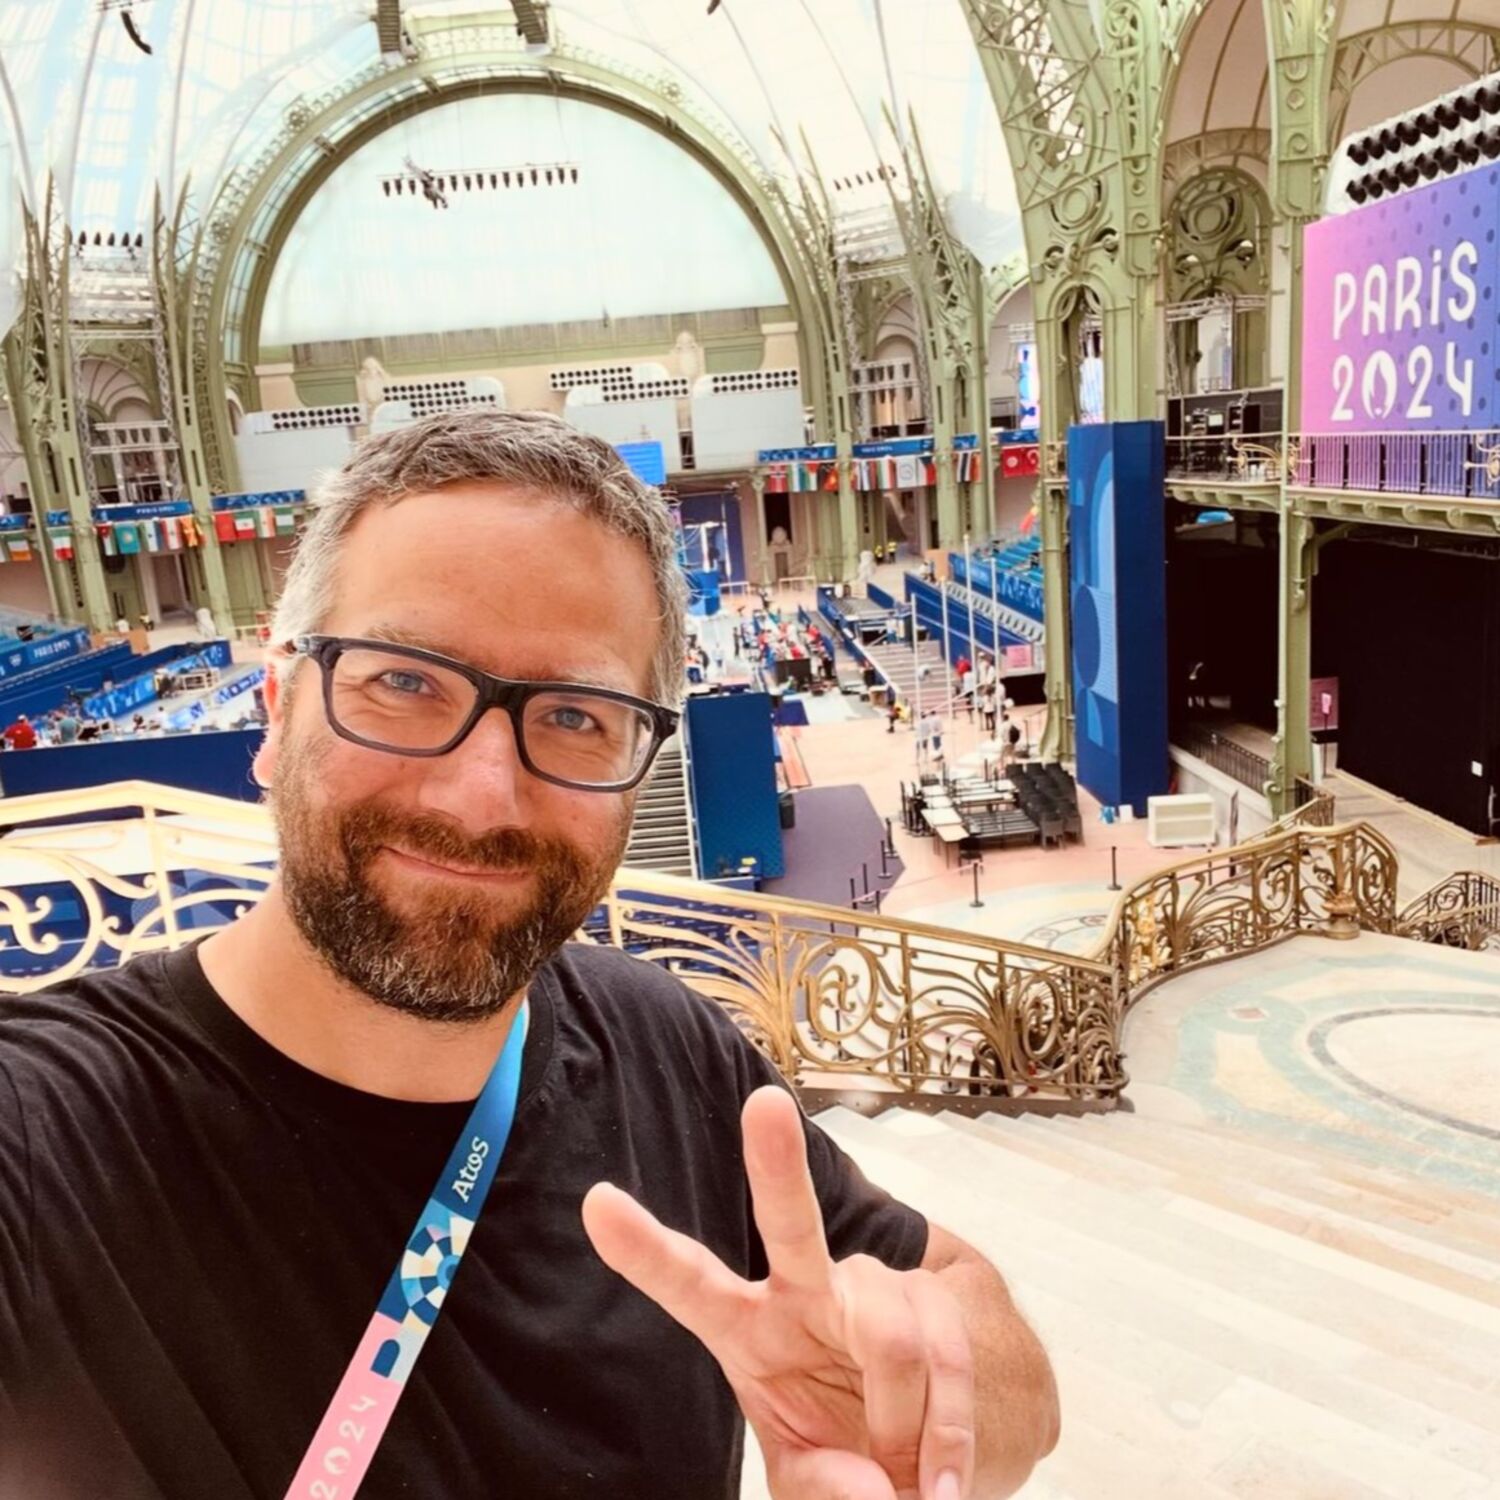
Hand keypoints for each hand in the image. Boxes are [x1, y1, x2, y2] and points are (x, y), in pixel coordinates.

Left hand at [582, 1086, 972, 1499]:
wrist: (932, 1453)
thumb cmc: (848, 1458)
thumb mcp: (812, 1485)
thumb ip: (823, 1490)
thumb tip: (872, 1488)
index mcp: (748, 1329)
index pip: (689, 1285)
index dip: (642, 1248)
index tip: (596, 1203)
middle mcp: (805, 1291)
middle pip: (791, 1222)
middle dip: (777, 1162)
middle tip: (765, 1105)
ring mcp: (872, 1287)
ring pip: (890, 1336)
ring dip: (905, 1426)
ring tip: (910, 1484)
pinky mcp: (934, 1296)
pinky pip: (946, 1359)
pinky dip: (950, 1434)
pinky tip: (943, 1480)